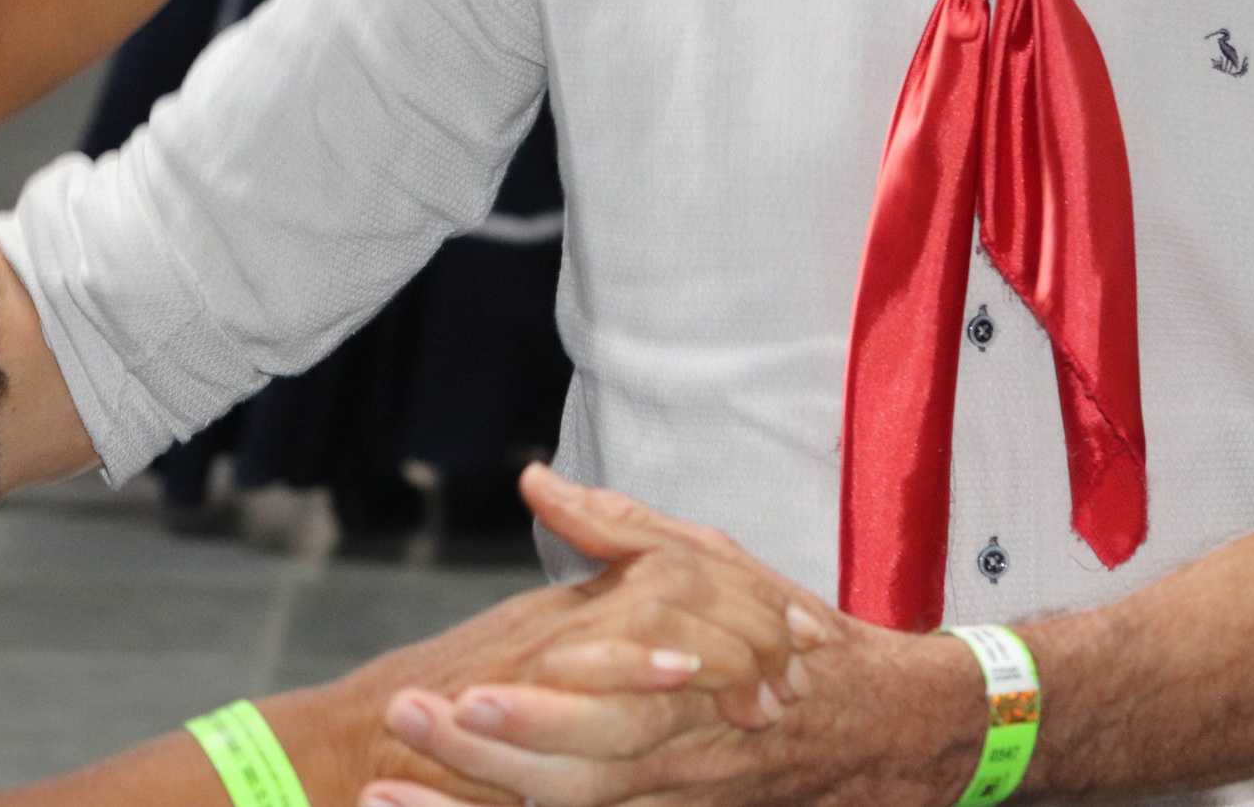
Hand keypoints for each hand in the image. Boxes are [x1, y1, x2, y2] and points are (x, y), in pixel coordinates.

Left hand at [364, 477, 982, 806]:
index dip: (527, 711)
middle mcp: (669, 756)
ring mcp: (665, 801)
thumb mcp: (704, 558)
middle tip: (406, 727)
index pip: (593, 704)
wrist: (872, 722)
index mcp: (679, 682)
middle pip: (570, 778)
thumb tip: (533, 479)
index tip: (460, 694)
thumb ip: (614, 526)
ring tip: (381, 799)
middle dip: (483, 762)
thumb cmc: (775, 629)